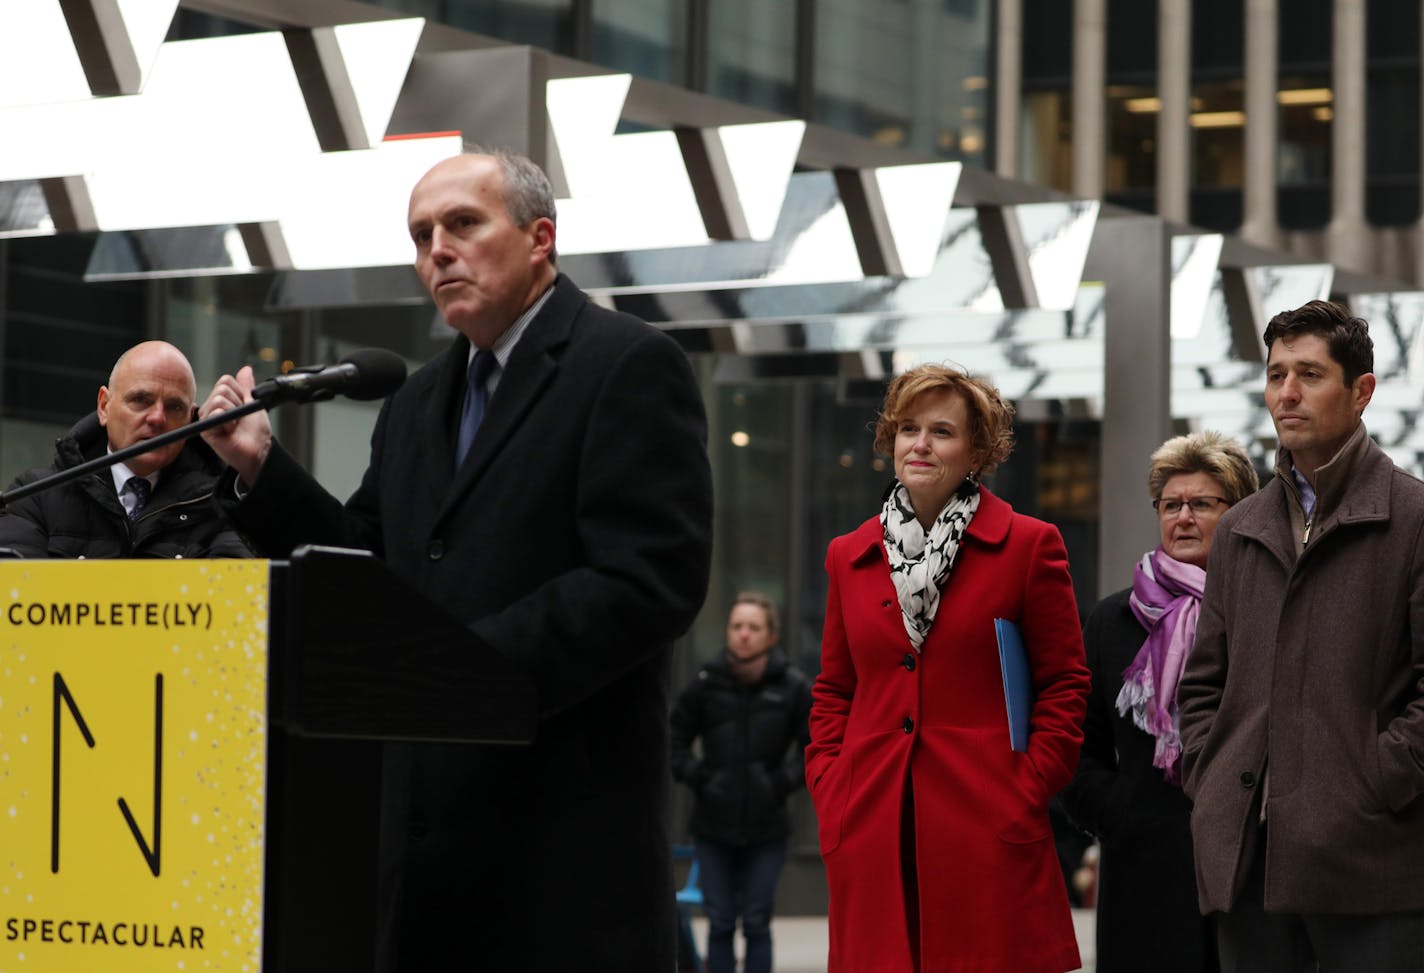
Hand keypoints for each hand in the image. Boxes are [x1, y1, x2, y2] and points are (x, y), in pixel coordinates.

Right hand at [199, 366, 270, 487]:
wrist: (258, 451)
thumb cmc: (256, 432)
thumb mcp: (253, 404)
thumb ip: (247, 386)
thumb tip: (246, 369)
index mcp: (222, 400)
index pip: (225, 380)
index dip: (240, 392)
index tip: (244, 407)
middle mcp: (211, 408)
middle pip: (221, 389)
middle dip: (237, 402)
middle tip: (239, 418)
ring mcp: (207, 418)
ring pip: (218, 399)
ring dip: (233, 412)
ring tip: (234, 425)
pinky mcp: (205, 429)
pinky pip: (215, 413)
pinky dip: (228, 421)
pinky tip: (229, 431)